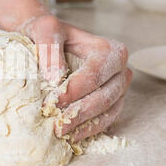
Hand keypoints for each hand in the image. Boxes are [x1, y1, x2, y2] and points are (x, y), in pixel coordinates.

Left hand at [21, 16, 131, 142]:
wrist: (47, 40)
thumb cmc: (49, 33)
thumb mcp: (45, 29)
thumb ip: (50, 48)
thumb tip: (56, 78)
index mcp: (109, 50)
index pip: (95, 74)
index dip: (74, 90)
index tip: (51, 103)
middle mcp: (120, 70)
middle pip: (105, 96)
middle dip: (80, 113)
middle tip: (56, 126)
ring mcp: (118, 89)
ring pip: (109, 112)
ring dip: (85, 125)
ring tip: (61, 134)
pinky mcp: (111, 103)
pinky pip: (106, 121)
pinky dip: (89, 130)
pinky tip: (70, 137)